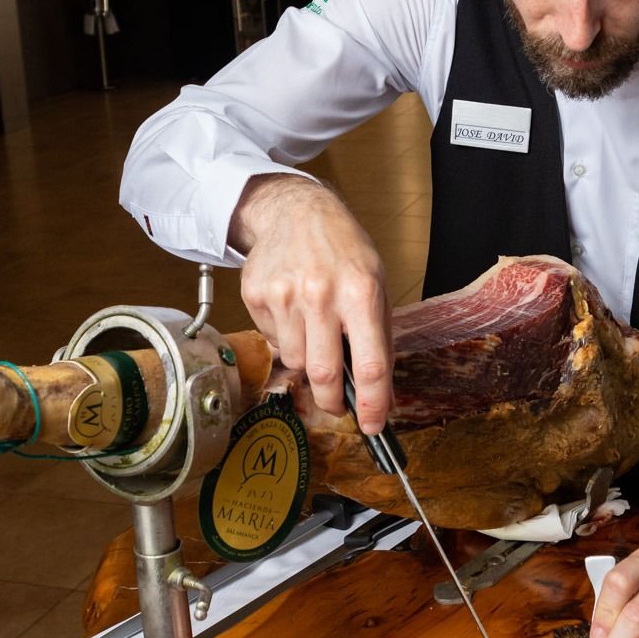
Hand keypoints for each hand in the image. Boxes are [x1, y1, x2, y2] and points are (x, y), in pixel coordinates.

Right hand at [232, 175, 392, 431]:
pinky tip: (294, 311)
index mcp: (361, 292)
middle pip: (324, 374)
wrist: (296, 212)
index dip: (373, 404)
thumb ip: (379, 339)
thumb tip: (381, 394)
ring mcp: (285, 296)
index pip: (370, 364)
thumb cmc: (343, 251)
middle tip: (339, 405)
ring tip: (316, 332)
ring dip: (308, 362)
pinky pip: (274, 341)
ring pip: (295, 362)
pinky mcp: (257, 296)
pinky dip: (287, 339)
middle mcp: (321, 295)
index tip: (373, 425)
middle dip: (333, 401)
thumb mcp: (376, 284)